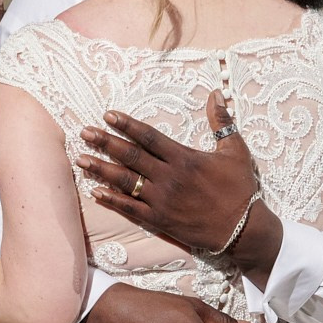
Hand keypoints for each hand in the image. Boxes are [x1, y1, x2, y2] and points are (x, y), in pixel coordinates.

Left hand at [79, 92, 260, 253]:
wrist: (242, 229)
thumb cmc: (240, 189)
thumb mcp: (235, 151)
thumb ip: (222, 121)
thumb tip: (217, 93)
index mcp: (184, 158)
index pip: (149, 137)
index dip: (127, 125)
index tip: (107, 115)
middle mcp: (169, 177)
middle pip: (131, 156)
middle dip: (105, 143)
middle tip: (84, 132)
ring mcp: (162, 200)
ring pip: (126, 181)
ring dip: (101, 169)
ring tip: (81, 159)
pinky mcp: (159, 220)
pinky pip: (130, 209)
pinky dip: (112, 200)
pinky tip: (95, 191)